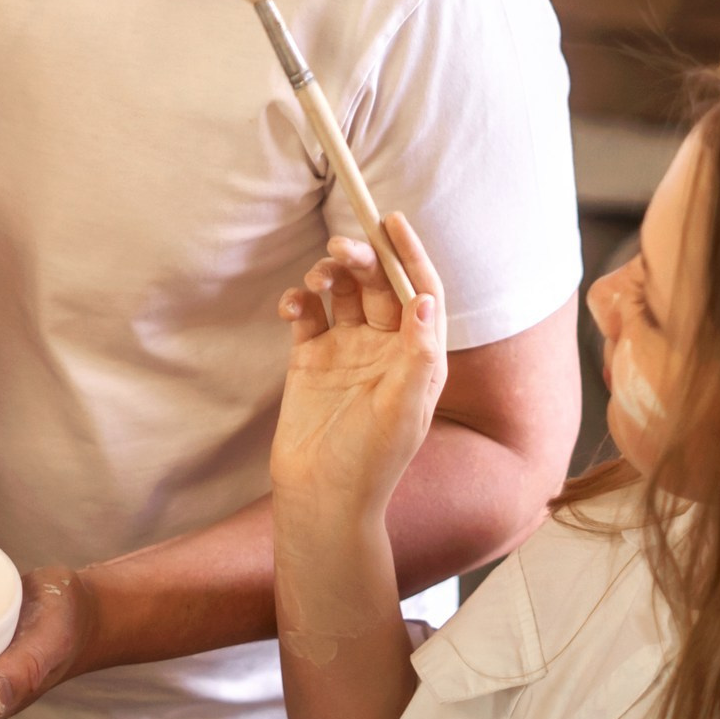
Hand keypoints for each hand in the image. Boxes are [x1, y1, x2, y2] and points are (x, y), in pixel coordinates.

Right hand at [270, 214, 447, 518]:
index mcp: (418, 355)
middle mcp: (385, 347)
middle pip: (377, 284)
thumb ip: (417, 355)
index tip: (394, 221)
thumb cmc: (372, 462)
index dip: (410, 254)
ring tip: (319, 275)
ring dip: (331, 273)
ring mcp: (346, 350)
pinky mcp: (310, 358)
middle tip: (343, 244)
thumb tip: (426, 301)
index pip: (420, 291)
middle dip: (364, 258)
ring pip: (341, 292)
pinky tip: (293, 306)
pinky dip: (299, 301)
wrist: (322, 498)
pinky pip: (307, 315)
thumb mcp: (403, 410)